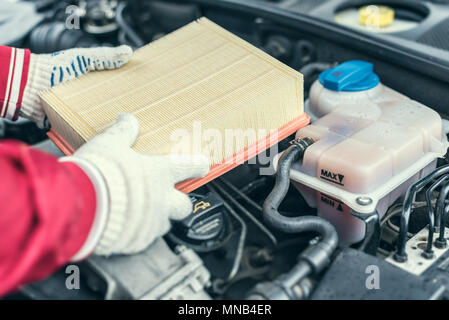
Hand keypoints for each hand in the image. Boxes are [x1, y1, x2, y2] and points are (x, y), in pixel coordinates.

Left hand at [22, 45, 132, 127]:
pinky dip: (97, 135)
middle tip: (140, 114)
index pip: (117, 87)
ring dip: (113, 125)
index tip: (145, 93)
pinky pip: (88, 132)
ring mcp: (82, 113)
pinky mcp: (74, 125)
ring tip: (128, 128)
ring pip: (103, 121)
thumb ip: (104, 57)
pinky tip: (109, 137)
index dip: (130, 90)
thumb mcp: (82, 59)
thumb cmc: (53, 68)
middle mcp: (90, 98)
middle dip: (125, 110)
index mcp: (94, 82)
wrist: (29, 86)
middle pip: (113, 105)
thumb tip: (128, 52)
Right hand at [64, 114, 209, 255]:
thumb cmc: (98, 172)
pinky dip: (136, 234)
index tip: (202, 165)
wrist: (81, 204)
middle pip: (185, 205)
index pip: (188, 166)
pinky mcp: (137, 241)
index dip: (198, 165)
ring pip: (165, 224)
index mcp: (159, 173)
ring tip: (139, 213)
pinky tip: (123, 227)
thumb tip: (127, 120)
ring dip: (156, 218)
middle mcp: (161, 200)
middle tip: (167, 197)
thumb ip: (122, 133)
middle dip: (179, 202)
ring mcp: (151, 223)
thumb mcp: (109, 144)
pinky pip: (143, 240)